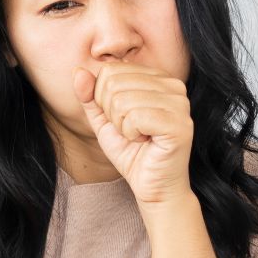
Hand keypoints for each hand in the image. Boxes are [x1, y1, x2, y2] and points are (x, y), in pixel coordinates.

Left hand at [73, 62, 193, 204]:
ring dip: (122, 126)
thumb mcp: (103, 121)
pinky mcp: (179, 123)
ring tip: (139, 137)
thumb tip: (77, 71)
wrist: (153, 186)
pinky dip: (131, 134)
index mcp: (158, 78)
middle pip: (114, 83)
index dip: (103, 100)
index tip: (123, 120)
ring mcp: (179, 103)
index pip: (110, 71)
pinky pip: (135, 117)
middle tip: (130, 131)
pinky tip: (145, 142)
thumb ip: (90, 96)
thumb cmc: (132, 152)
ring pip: (122, 100)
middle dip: (111, 114)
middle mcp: (173, 85)